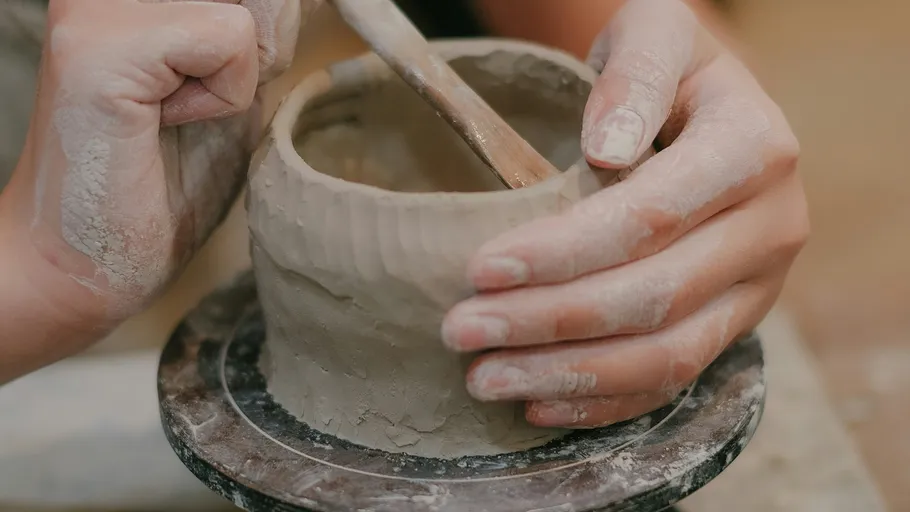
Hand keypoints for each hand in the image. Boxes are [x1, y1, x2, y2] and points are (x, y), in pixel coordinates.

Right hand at [9, 0, 302, 319]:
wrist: (83, 262)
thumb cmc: (158, 189)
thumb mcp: (232, 94)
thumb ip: (255, 43)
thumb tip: (293, 6)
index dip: (266, 37)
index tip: (211, 90)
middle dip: (259, 55)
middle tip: (192, 110)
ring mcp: (97, 7)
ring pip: (247, 11)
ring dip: (237, 81)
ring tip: (171, 118)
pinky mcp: (98, 46)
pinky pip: (229, 39)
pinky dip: (223, 98)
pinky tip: (163, 124)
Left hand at [442, 0, 807, 427]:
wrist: (709, 110)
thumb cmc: (669, 67)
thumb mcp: (656, 33)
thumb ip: (634, 75)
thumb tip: (607, 148)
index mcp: (754, 149)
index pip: (650, 216)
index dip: (563, 251)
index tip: (480, 269)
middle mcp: (771, 227)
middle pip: (654, 297)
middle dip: (548, 322)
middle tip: (460, 331)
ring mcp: (757, 286)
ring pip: (666, 355)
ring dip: (567, 376)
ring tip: (483, 378)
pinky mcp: (734, 323)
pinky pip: (674, 379)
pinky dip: (604, 401)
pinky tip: (538, 400)